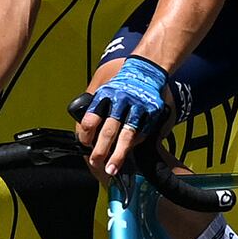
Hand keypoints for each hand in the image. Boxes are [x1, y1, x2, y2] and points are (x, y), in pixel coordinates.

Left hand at [73, 49, 172, 172]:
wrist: (147, 70)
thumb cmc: (122, 84)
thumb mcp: (104, 91)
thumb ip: (97, 111)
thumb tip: (86, 136)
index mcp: (105, 95)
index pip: (90, 118)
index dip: (85, 134)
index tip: (84, 144)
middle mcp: (121, 101)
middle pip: (108, 130)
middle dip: (100, 150)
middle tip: (96, 162)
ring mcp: (138, 107)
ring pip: (127, 135)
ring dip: (118, 154)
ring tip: (112, 168)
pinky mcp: (152, 112)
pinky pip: (143, 133)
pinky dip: (135, 144)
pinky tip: (130, 153)